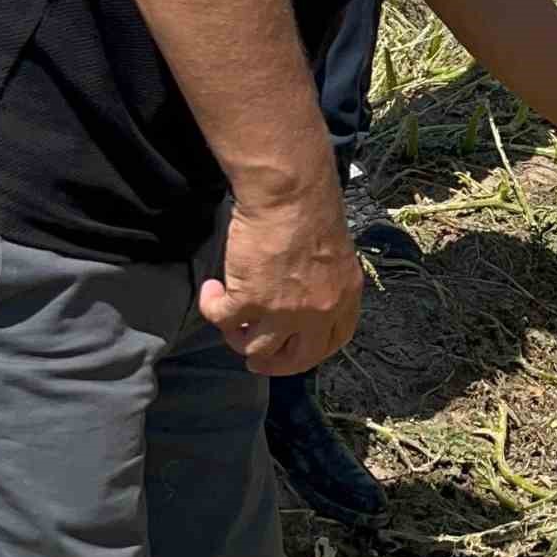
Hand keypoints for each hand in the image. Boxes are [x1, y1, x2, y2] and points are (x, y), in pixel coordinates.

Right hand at [198, 186, 362, 374]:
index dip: (311, 350)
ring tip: (230, 318)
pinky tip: (212, 289)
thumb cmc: (311, 206)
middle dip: (274, 364)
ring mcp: (284, 312)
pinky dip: (212, 306)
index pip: (335, 340)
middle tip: (255, 359)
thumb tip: (303, 293)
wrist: (290, 192)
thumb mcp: (333, 251)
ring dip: (238, 337)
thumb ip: (324, 279)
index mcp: (345, 295)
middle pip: (298, 360)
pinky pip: (223, 321)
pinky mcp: (250, 302)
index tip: (294, 348)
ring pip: (256, 349)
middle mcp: (319, 311)